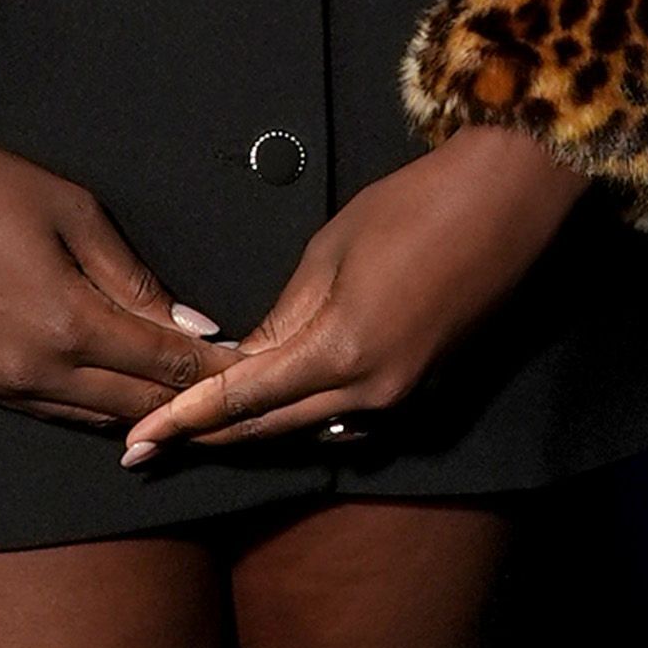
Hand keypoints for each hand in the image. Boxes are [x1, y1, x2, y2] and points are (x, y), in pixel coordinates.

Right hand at [0, 92, 228, 431]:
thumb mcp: (72, 212)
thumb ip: (134, 277)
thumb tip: (192, 326)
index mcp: (65, 322)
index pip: (161, 363)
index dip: (211, 371)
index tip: (251, 371)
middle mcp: (33, 369)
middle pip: (133, 405)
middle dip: (187, 404)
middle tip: (232, 399)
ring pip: (91, 421)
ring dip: (140, 414)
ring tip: (187, 407)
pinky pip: (51, 413)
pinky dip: (92, 411)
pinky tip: (119, 399)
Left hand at [115, 128, 581, 460]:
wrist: (508, 200)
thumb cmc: (416, 207)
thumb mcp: (329, 252)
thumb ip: (284, 317)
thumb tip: (247, 359)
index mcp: (340, 352)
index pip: (242, 399)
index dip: (184, 421)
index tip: (139, 441)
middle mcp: (372, 391)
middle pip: (270, 429)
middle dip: (206, 438)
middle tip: (147, 448)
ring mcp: (403, 397)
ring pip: (309, 429)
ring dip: (254, 431)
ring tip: (197, 431)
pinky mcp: (424, 389)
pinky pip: (349, 418)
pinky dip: (303, 417)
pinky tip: (272, 412)